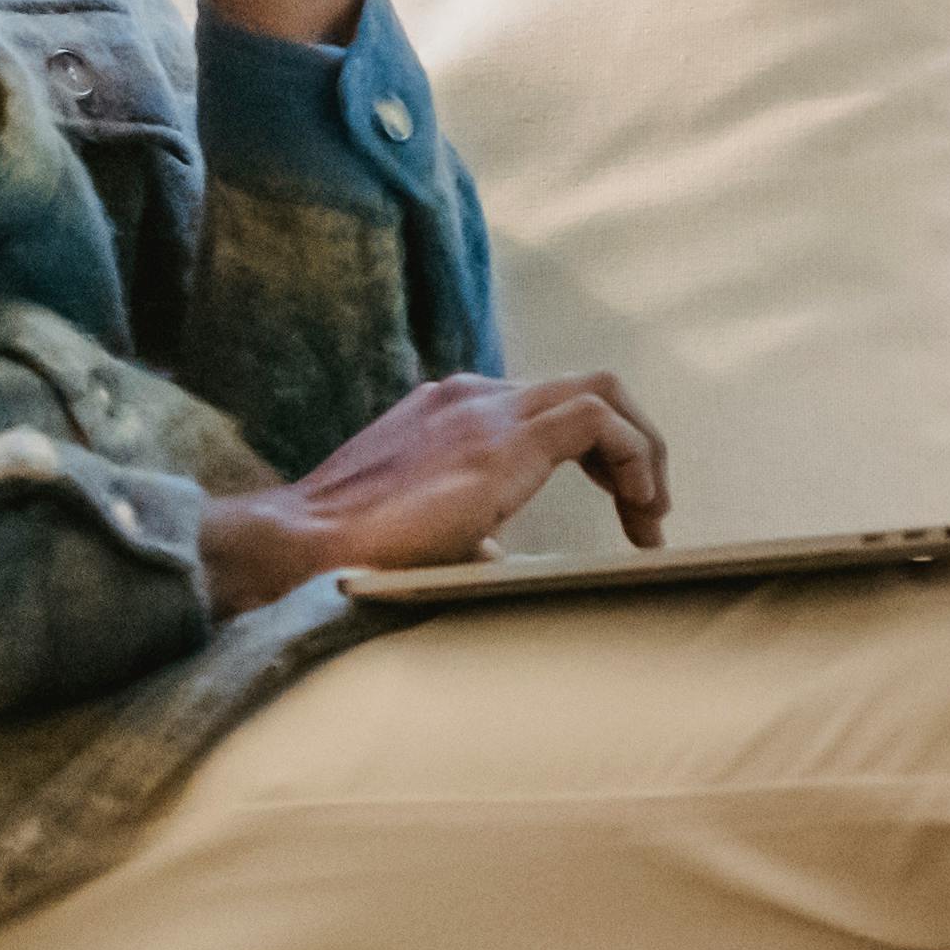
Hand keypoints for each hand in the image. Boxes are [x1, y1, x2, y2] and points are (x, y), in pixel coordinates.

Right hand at [200, 372, 675, 599]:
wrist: (297, 548)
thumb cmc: (348, 555)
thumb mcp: (424, 530)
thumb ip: (469, 530)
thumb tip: (499, 560)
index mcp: (452, 412)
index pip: (548, 409)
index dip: (600, 457)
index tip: (622, 515)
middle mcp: (472, 396)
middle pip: (585, 390)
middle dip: (633, 449)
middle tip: (649, 513)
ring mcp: (484, 410)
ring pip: (601, 393)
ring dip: (642, 454)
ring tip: (652, 517)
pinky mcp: (500, 441)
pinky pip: (597, 420)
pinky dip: (633, 458)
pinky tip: (638, 515)